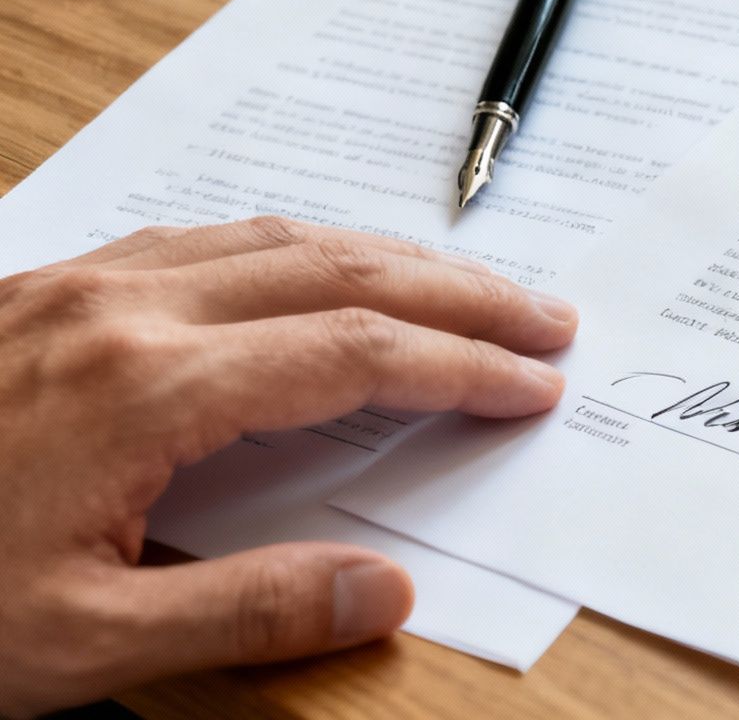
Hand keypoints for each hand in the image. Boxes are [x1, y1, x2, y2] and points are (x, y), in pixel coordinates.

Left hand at [0, 217, 576, 716]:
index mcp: (142, 388)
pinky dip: (294, 247)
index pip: (352, 353)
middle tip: (544, 317)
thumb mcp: (72, 646)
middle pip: (334, 267)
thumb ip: (242, 613)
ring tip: (462, 286)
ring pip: (270, 235)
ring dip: (385, 256)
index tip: (534, 385)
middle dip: (456, 291)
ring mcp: (73, 287)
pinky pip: (200, 238)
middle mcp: (117, 311)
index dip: (460, 366)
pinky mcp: (40, 288)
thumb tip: (386, 593)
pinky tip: (314, 270)